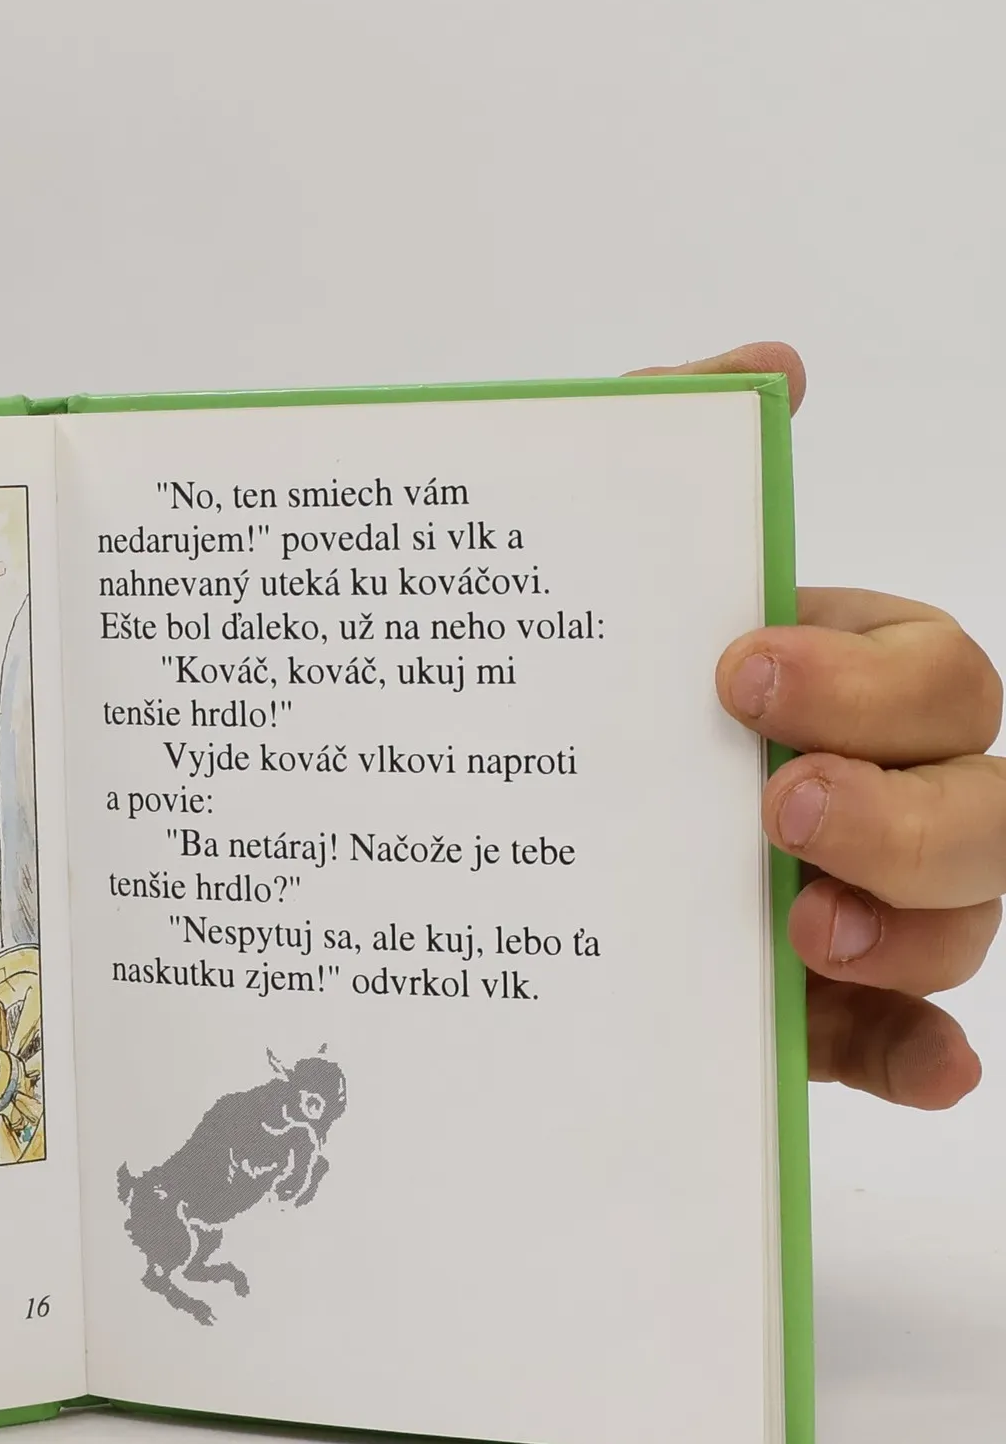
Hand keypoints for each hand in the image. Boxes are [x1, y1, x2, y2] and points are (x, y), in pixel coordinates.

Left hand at [637, 342, 1000, 1106]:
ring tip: (804, 937)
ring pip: (965, 919)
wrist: (487, 825)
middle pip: (980, 798)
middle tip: (774, 810)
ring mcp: (866, 905)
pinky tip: (924, 1072)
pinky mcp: (821, 1013)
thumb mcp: (601, 570)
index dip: (859, 678)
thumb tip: (771, 371)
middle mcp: (884, 788)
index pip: (929, 671)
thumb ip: (673, 448)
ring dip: (913, 931)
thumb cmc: (585, 688)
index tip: (736, 675)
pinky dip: (924, 1056)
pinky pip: (906, 1041)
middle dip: (895, 808)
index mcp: (850, 683)